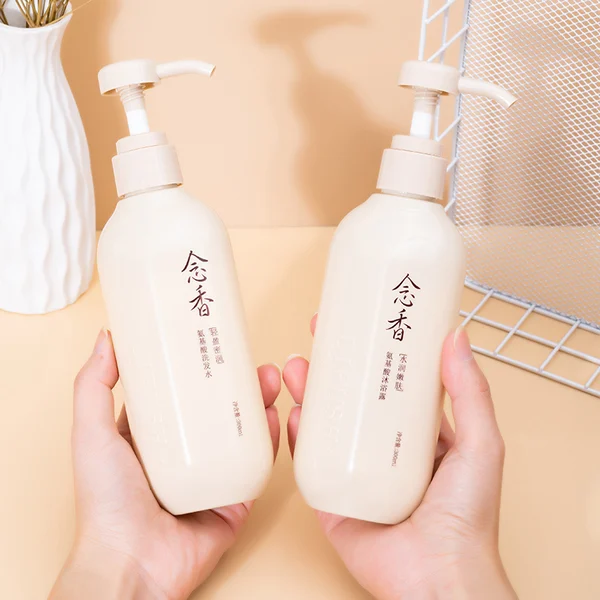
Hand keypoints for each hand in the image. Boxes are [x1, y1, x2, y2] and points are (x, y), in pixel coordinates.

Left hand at [51, 330, 280, 599]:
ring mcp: (210, 476)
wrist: (132, 563)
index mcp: (151, 440)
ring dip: (258, 404)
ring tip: (268, 379)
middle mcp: (183, 456)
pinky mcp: (232, 498)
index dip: (198, 369)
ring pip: (241, 433)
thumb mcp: (91, 434)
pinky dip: (268, 441)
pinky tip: (274, 416)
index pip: (179, 396)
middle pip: (217, 410)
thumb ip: (93, 387)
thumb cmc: (105, 504)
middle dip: (238, 383)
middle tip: (251, 360)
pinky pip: (255, 466)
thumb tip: (105, 339)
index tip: (213, 344)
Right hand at [285, 317, 516, 599]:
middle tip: (319, 338)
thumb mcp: (480, 444)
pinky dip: (298, 438)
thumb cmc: (468, 520)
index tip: (361, 326)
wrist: (437, 580)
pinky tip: (292, 414)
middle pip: (353, 400)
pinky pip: (311, 463)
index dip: (376, 353)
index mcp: (420, 437)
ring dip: (309, 394)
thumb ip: (470, 393)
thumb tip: (456, 338)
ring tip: (298, 367)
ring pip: (327, 426)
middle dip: (333, 368)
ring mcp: (358, 473)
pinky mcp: (334, 498)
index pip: (394, 384)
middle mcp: (386, 451)